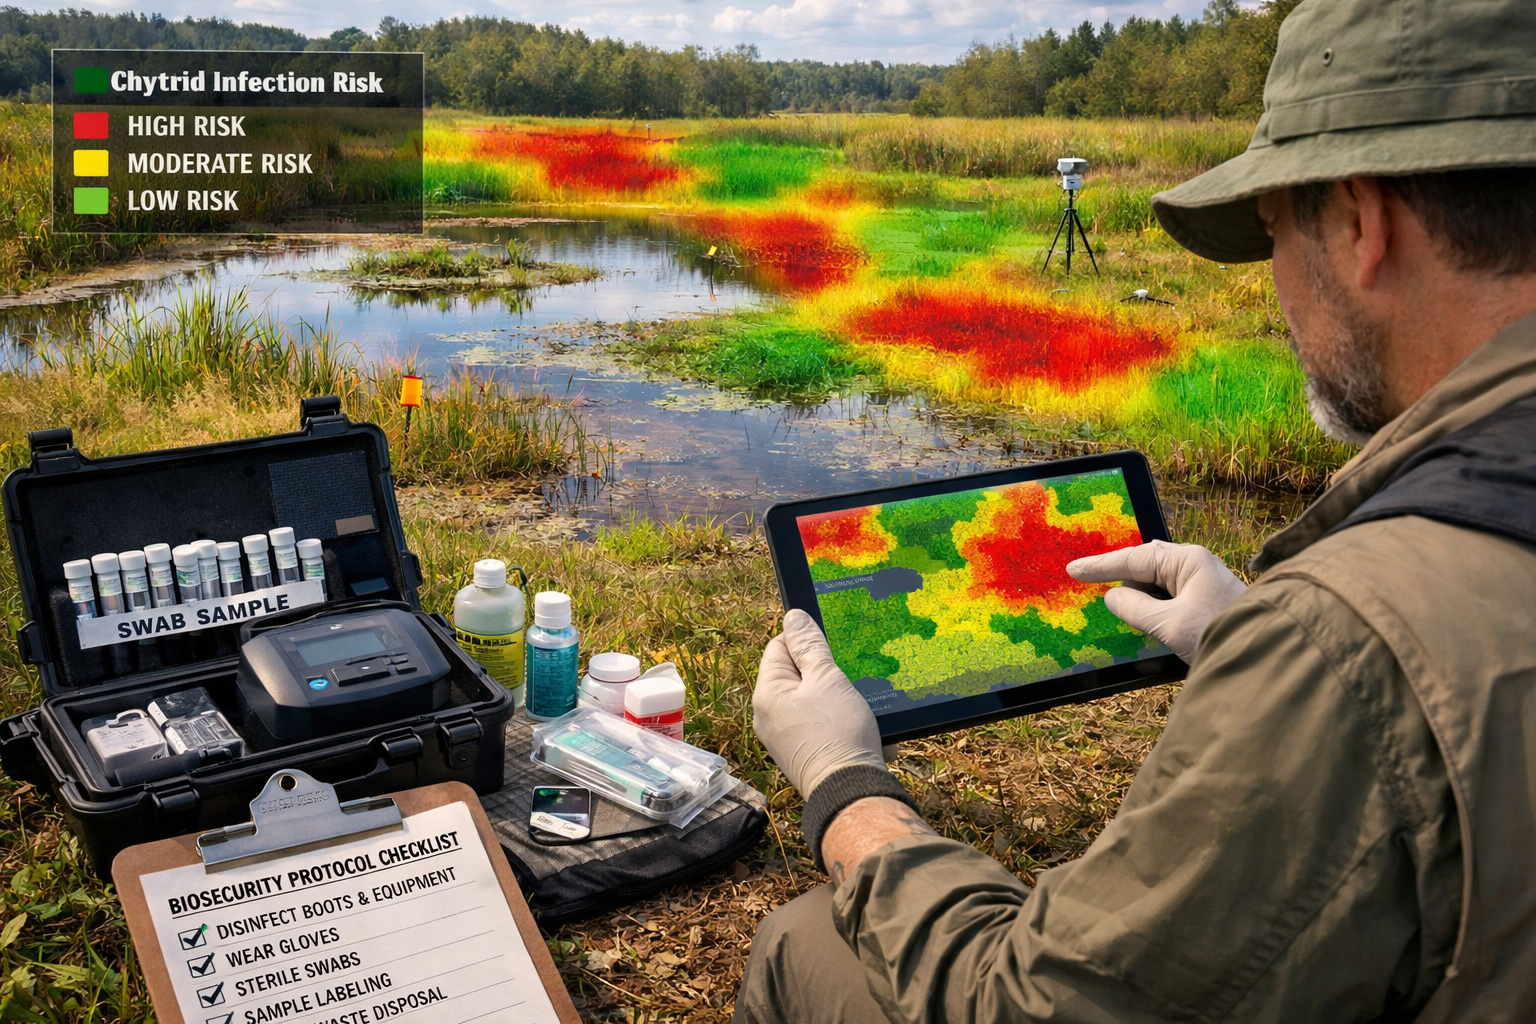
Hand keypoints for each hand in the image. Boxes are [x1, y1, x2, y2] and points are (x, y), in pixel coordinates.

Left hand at [753, 609, 885, 796]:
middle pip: (795, 675)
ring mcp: (783, 738)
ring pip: (811, 700)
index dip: (806, 641)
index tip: (832, 647)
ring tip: (855, 703)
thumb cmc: (837, 733)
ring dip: (836, 696)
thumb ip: (809, 646)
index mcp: (767, 693)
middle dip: (824, 671)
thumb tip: (793, 616)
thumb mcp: (827, 678)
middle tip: (848, 675)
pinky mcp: (802, 753)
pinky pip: (819, 724)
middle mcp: (767, 716)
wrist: (850, 792)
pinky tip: (858, 725)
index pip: (778, 647)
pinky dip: (838, 720)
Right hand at [1066, 540, 1246, 663]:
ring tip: (1110, 597)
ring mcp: (1201, 584)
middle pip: (1145, 564)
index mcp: (1187, 561)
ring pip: (1156, 582)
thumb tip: (1113, 597)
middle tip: (1086, 577)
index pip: (1133, 558)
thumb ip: (1134, 608)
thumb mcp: (1169, 624)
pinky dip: (1149, 603)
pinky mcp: (1204, 603)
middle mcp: (1195, 566)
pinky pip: (1167, 596)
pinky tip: (1139, 613)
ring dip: (1135, 591)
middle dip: (1117, 572)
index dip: (1100, 565)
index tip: (1073, 569)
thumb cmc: (1220, 634)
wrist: (1265, 658)